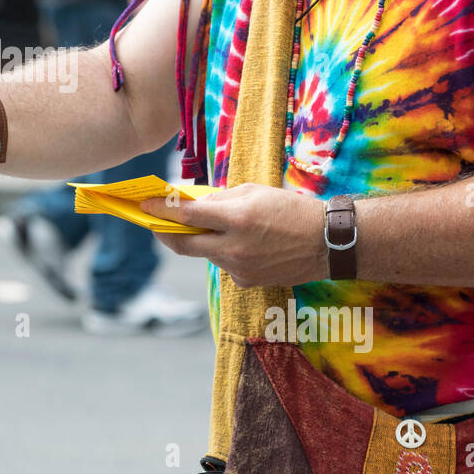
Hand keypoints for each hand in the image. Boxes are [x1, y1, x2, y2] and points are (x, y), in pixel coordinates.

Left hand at [139, 184, 326, 287]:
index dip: (161, 210)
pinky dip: (225, 251)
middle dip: (166, 233)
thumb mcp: (255, 192)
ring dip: (202, 240)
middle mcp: (234, 247)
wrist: (327, 243)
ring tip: (217, 226)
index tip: (146, 206)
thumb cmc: (292, 210)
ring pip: (206, 254)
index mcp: (237, 219)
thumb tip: (193, 204)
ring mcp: (239, 269)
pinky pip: (224, 264)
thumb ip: (221, 198)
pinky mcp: (246, 282)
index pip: (187, 215)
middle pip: (184, 245)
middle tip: (157, 224)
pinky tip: (246, 243)